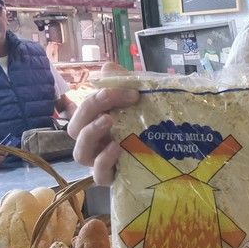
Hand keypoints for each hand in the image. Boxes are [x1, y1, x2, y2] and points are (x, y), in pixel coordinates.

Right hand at [67, 62, 139, 184]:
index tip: (128, 89)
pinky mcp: (113, 180)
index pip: (84, 109)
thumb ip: (123, 84)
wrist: (172, 157)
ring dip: (90, 133)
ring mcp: (100, 163)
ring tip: (109, 120)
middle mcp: (94, 144)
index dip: (97, 96)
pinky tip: (116, 147)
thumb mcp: (139, 103)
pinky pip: (98, 175)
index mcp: (96, 124)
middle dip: (90, 108)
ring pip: (80, 153)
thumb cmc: (149, 126)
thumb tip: (107, 67)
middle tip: (110, 97)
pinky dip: (104, 160)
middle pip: (76, 129)